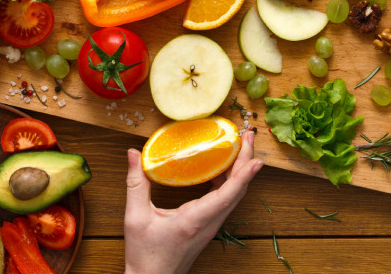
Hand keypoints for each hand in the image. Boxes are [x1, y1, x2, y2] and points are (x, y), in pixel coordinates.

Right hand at [123, 129, 263, 273]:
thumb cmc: (145, 255)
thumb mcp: (135, 218)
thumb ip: (135, 183)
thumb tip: (133, 153)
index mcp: (195, 220)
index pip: (227, 195)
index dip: (244, 175)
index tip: (257, 158)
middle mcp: (209, 223)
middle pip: (237, 190)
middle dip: (246, 160)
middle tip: (248, 135)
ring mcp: (211, 226)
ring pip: (234, 195)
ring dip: (241, 169)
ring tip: (242, 145)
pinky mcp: (208, 226)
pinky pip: (226, 200)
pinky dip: (230, 181)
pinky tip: (223, 167)